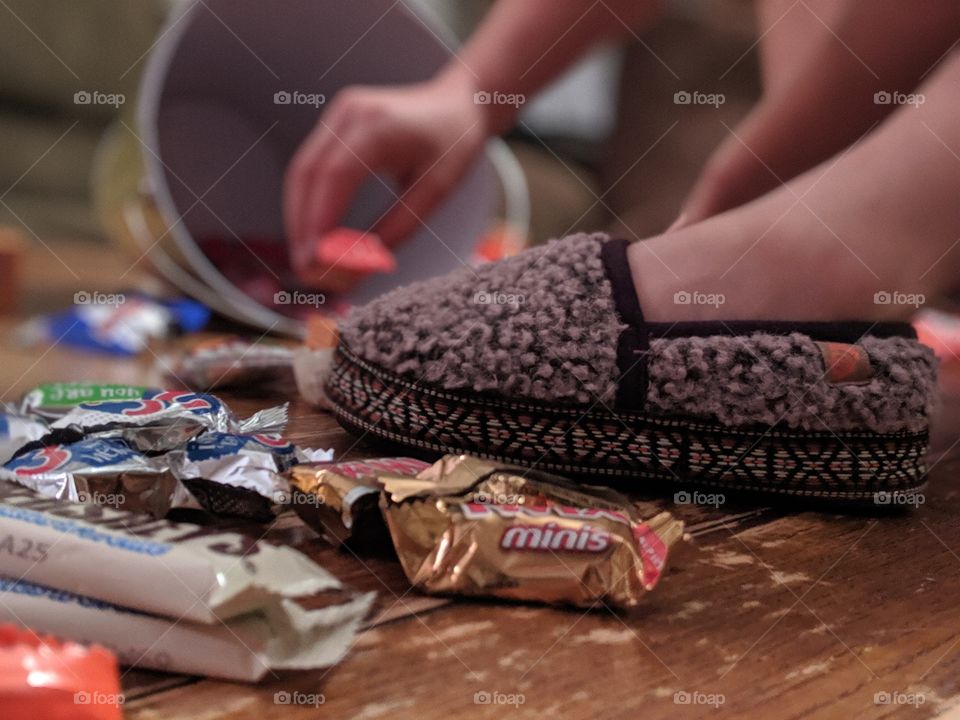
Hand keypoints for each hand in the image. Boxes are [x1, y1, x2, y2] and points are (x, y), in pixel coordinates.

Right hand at [284, 68, 489, 287]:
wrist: (458, 102)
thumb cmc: (454, 144)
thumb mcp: (436, 190)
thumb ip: (399, 225)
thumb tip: (362, 263)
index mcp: (380, 124)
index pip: (335, 174)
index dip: (320, 218)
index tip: (316, 257)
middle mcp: (350, 113)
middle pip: (308, 172)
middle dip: (302, 224)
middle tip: (306, 266)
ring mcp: (338, 116)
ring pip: (302, 170)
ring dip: (299, 215)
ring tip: (307, 256)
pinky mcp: (335, 125)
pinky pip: (311, 165)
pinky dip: (308, 200)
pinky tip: (313, 231)